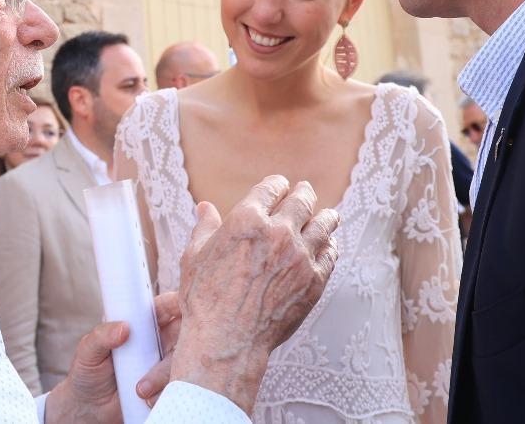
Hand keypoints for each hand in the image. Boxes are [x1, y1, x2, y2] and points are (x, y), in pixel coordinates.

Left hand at [45, 292, 182, 423]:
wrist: (89, 408)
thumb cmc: (88, 371)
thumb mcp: (87, 350)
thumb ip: (102, 335)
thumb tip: (125, 328)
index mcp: (140, 323)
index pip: (165, 306)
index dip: (177, 303)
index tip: (181, 306)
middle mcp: (157, 341)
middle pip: (182, 333)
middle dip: (182, 342)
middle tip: (161, 356)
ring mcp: (162, 365)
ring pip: (179, 362)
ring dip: (162, 374)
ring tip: (140, 389)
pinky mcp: (164, 387)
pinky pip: (175, 386)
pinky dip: (162, 393)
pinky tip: (145, 399)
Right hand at [169, 177, 339, 412]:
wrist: (227, 340)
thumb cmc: (205, 300)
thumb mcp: (194, 257)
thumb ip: (204, 227)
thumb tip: (205, 208)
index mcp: (247, 220)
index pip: (271, 188)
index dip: (277, 184)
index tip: (281, 185)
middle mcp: (278, 233)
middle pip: (302, 201)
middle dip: (304, 193)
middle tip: (305, 191)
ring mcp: (300, 257)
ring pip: (323, 225)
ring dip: (326, 215)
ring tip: (329, 214)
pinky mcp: (314, 281)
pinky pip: (330, 255)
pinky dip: (330, 246)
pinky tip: (328, 245)